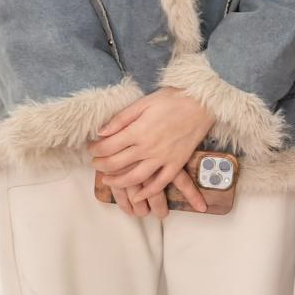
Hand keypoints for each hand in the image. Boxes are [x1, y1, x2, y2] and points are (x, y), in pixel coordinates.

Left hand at [90, 88, 214, 215]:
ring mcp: (163, 158)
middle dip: (101, 165)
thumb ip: (121, 119)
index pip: (107, 146)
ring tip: (108, 180)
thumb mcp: (143, 103)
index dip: (95, 150)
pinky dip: (148, 192)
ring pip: (134, 178)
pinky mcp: (177, 163)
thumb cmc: (172, 99)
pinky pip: (161, 183)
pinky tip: (138, 195)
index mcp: (138, 131)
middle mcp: (148, 147)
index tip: (92, 149)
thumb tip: (101, 133)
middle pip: (116, 164)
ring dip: (117, 182)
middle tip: (95, 163)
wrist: (202, 104)